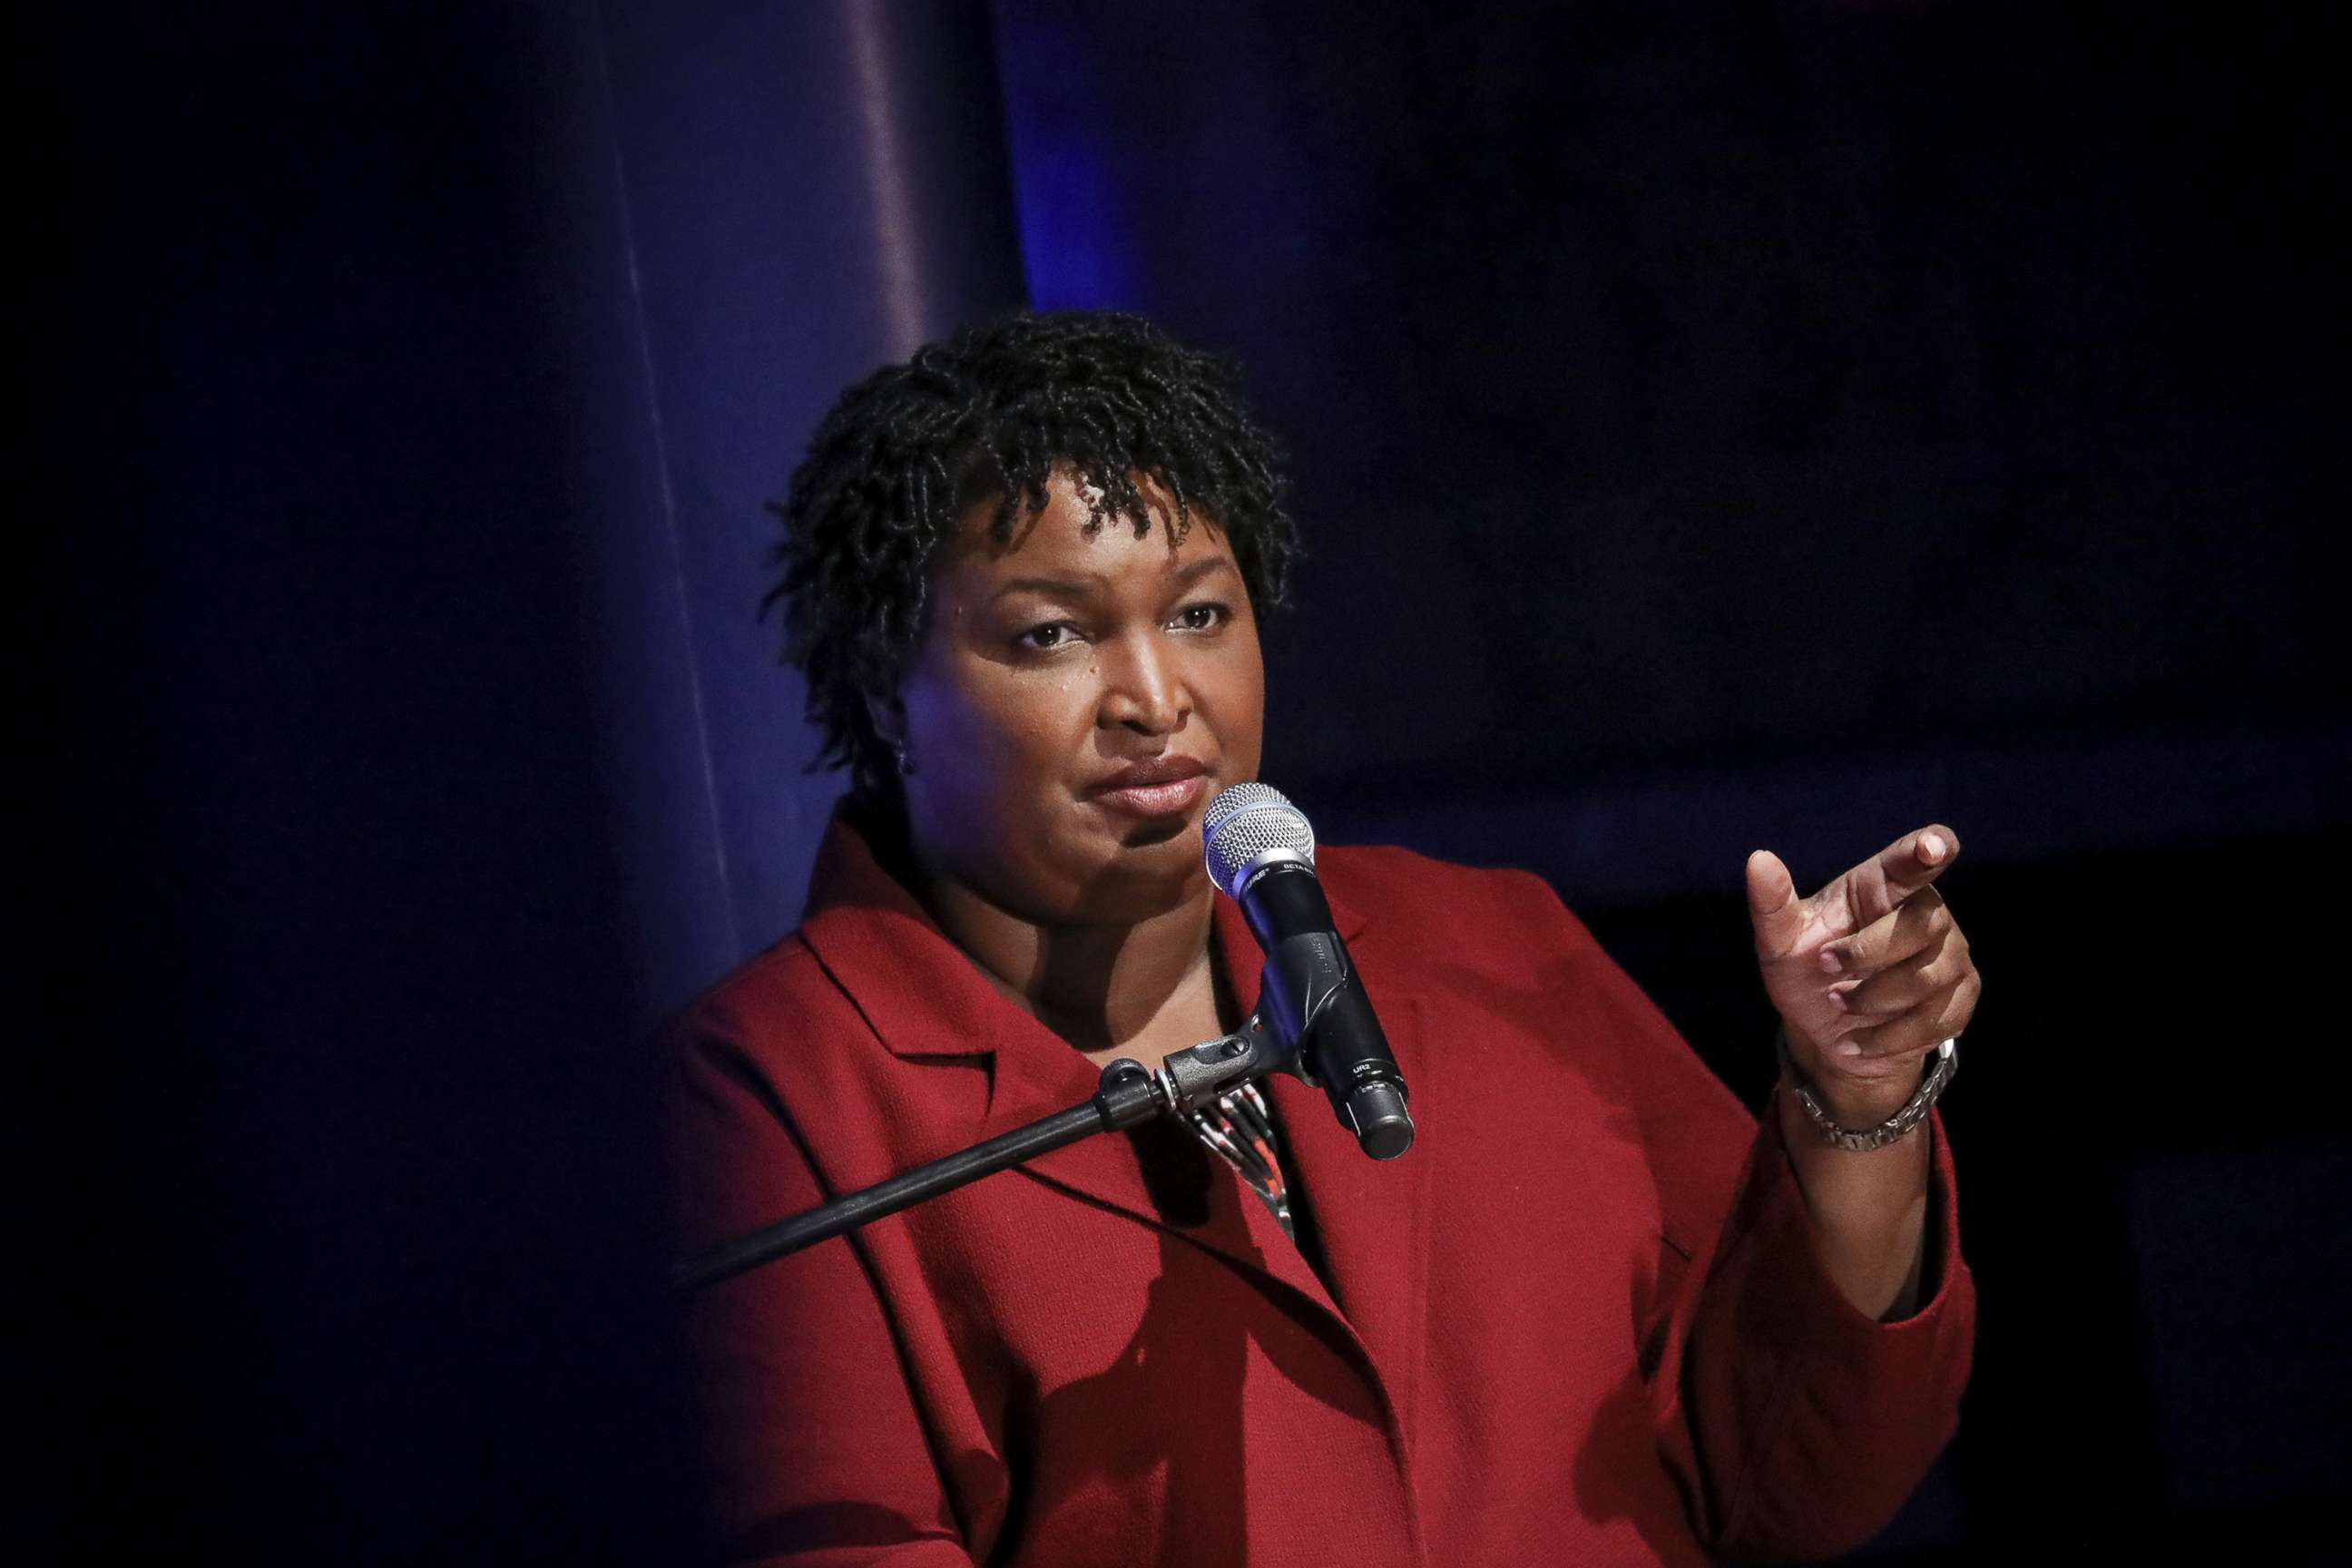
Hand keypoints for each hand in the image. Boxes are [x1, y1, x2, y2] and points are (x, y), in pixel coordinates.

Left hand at [1744, 826, 1980, 1122]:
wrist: (1828, 1031)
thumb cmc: (1807, 969)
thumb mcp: (1780, 942)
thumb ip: (1771, 904)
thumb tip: (1759, 859)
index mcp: (1882, 885)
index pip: (1912, 859)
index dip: (1928, 848)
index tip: (1932, 846)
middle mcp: (1927, 912)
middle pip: (1919, 926)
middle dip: (1866, 954)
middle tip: (1826, 967)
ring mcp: (1951, 954)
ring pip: (1927, 978)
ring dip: (1871, 1000)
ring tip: (1837, 1001)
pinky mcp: (1961, 997)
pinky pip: (1935, 1021)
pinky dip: (1887, 1038)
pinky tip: (1857, 1040)